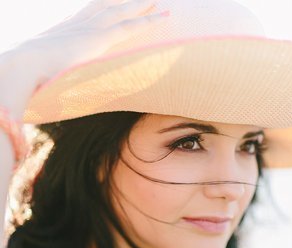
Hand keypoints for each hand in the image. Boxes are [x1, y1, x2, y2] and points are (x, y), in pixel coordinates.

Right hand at [1, 0, 169, 99]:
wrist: (22, 66)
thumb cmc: (26, 74)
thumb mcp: (39, 72)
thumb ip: (48, 76)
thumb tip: (43, 89)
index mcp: (64, 30)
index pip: (87, 14)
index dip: (101, 8)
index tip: (111, 3)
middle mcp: (78, 24)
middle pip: (107, 7)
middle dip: (124, 2)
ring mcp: (90, 29)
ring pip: (122, 12)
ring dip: (141, 6)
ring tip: (157, 1)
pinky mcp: (101, 38)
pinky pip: (132, 26)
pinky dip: (149, 20)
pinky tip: (163, 16)